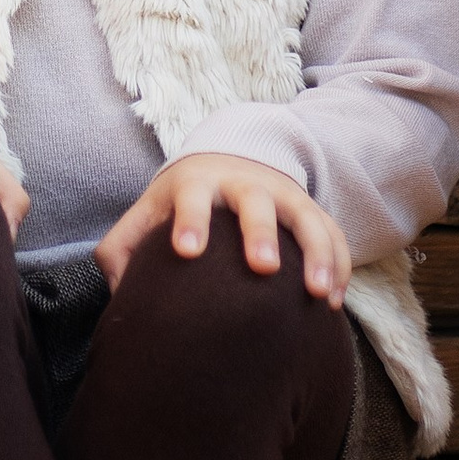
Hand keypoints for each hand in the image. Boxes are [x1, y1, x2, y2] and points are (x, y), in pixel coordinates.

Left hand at [96, 155, 350, 303]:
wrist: (229, 157)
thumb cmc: (182, 200)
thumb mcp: (149, 211)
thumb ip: (124, 248)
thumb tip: (119, 293)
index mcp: (198, 184)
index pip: (191, 199)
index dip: (189, 221)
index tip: (186, 250)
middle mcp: (244, 184)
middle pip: (255, 203)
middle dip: (260, 233)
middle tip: (263, 267)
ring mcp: (283, 195)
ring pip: (305, 219)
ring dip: (316, 253)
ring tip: (319, 295)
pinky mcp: (310, 210)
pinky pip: (332, 234)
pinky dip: (338, 265)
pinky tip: (334, 302)